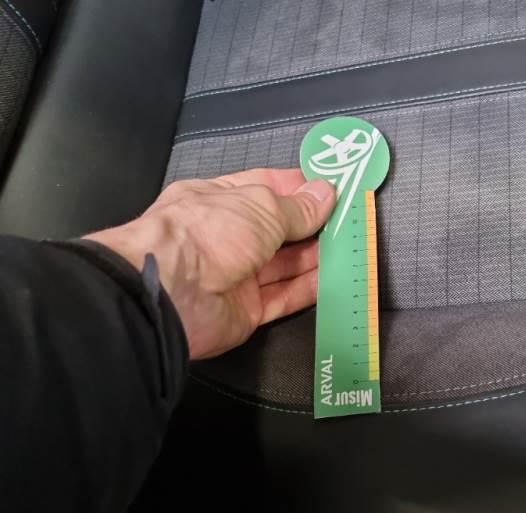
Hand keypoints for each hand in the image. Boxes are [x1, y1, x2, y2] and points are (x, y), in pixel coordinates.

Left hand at [84, 168, 335, 358]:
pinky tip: (336, 279)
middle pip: (278, 228)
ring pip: (284, 264)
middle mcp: (227, 235)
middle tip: (352, 219)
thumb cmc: (210, 231)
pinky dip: (309, 288)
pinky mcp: (247, 310)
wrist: (172, 293)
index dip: (300, 187)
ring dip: (317, 256)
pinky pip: (283, 296)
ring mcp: (236, 274)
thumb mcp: (261, 206)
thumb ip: (298, 206)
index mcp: (220, 199)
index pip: (266, 188)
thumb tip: (326, 193)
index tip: (335, 188)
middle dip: (314, 224)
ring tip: (352, 247)